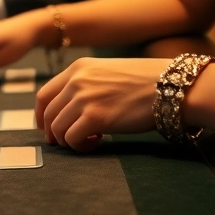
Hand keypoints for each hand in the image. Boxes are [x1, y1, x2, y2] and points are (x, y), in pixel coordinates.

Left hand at [36, 57, 168, 151]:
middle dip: (52, 131)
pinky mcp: (95, 118)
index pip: (44, 94)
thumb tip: (73, 107)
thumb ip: (88, 84)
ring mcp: (84, 99)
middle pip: (48, 113)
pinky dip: (79, 146)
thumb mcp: (109, 71)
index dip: (42, 114)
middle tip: (62, 142)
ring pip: (57, 128)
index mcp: (78, 68)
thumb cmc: (148, 81)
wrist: (172, 86)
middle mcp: (76, 81)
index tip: (46, 126)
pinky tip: (96, 143)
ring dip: (68, 140)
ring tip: (87, 141)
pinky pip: (72, 138)